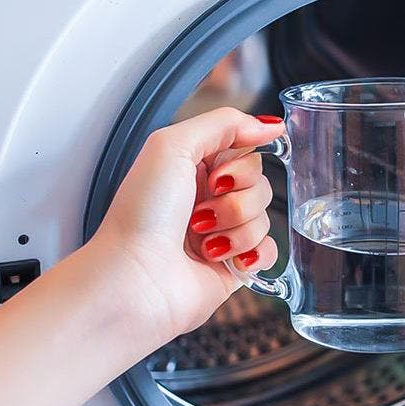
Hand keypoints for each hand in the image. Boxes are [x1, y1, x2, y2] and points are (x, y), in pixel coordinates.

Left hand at [88, 107, 284, 343]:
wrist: (134, 281)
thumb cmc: (140, 217)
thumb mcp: (172, 146)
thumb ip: (224, 124)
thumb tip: (270, 124)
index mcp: (192, 168)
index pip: (246, 151)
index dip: (240, 164)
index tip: (217, 176)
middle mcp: (207, 199)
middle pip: (261, 184)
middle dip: (237, 199)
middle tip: (200, 212)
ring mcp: (222, 234)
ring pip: (265, 218)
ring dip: (235, 228)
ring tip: (201, 240)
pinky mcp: (234, 266)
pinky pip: (269, 251)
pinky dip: (251, 253)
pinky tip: (224, 258)